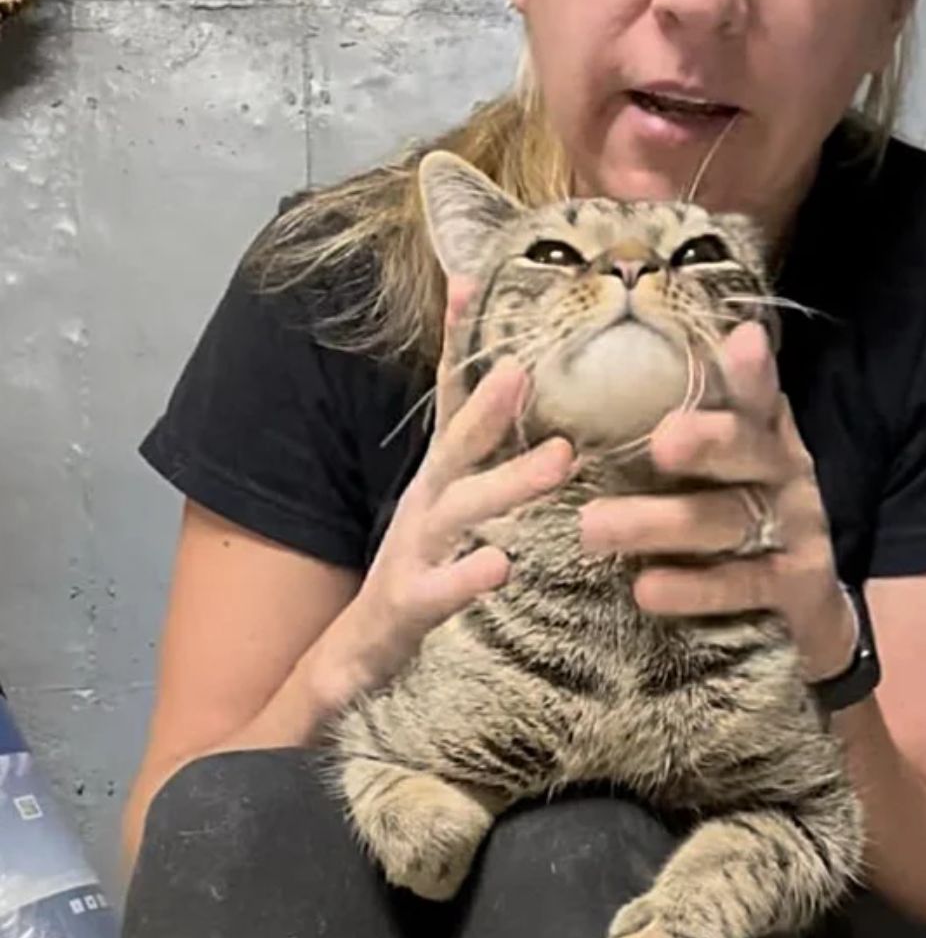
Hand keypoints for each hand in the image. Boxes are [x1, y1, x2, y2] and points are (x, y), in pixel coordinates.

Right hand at [317, 278, 574, 699]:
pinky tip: (500, 565)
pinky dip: (467, 577)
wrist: (355, 657)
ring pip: (458, 511)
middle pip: (456, 447)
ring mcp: (413, 554)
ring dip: (506, 482)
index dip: (457, 343)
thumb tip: (533, 413)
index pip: (449, 401)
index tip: (470, 280)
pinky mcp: (409, 608)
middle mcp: (424, 506)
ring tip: (557, 460)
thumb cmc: (422, 574)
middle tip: (527, 367)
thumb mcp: (452, 509)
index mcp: (438, 479)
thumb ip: (484, 464)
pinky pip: (440, 591)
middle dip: (487, 406)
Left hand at [579, 321, 856, 680]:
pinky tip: (646, 590)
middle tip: (662, 440)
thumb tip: (569, 384)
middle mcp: (783, 477)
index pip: (757, 395)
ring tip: (593, 528)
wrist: (805, 618)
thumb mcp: (712, 473)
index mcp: (762, 436)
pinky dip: (695, 589)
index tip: (741, 341)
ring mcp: (793, 535)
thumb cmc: (732, 527)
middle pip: (748, 449)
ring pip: (730, 522)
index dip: (751, 372)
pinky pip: (743, 588)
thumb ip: (677, 431)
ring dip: (664, 524)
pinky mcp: (794, 593)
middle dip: (709, 441)